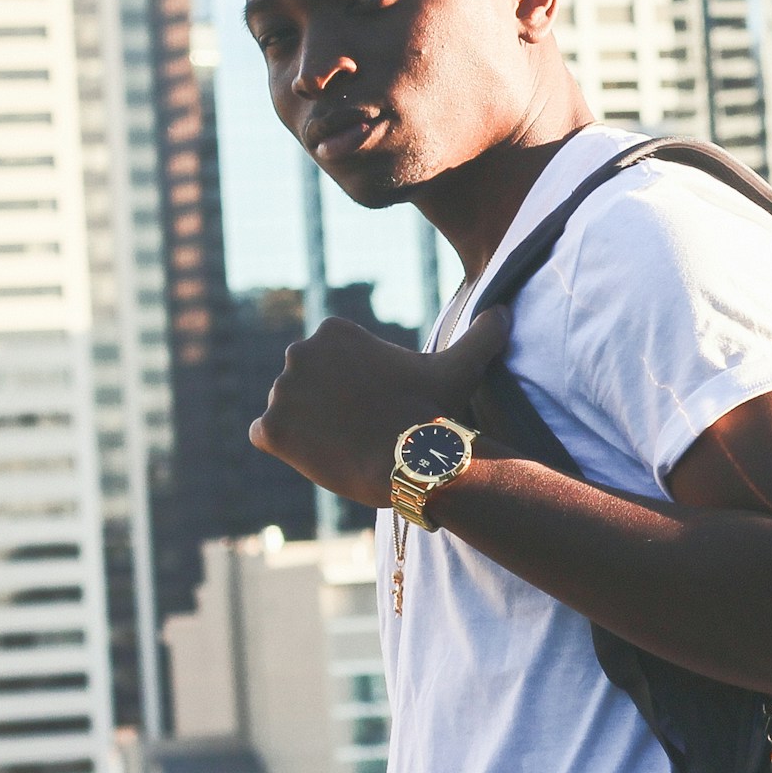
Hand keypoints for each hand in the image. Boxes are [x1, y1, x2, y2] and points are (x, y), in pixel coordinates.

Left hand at [249, 307, 509, 506]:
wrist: (415, 461)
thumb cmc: (434, 409)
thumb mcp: (461, 365)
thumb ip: (482, 334)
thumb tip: (505, 311)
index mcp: (333, 331)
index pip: (329, 363)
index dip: (354, 389)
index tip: (378, 406)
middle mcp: (299, 353)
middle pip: (305, 385)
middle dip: (325, 406)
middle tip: (360, 429)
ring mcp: (281, 392)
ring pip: (288, 413)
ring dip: (307, 428)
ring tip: (345, 446)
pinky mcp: (269, 430)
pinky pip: (267, 437)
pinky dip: (286, 449)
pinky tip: (319, 457)